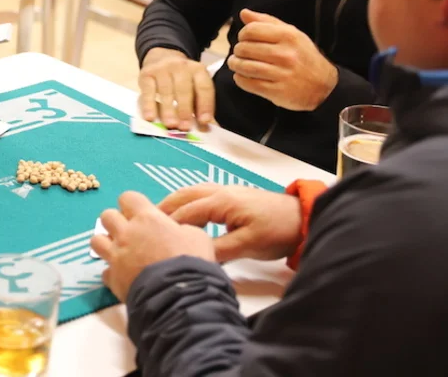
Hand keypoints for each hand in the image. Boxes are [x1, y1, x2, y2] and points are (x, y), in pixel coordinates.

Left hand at [91, 192, 214, 301]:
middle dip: (115, 222)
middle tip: (129, 232)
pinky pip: (105, 272)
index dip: (133, 204)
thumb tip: (176, 231)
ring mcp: (116, 256)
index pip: (128, 197)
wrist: (180, 295)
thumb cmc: (191, 262)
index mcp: (147, 218)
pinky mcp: (113, 278)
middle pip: (107, 216)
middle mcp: (127, 233)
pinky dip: (113, 274)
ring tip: (119, 251)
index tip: (140, 213)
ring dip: (106, 244)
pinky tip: (124, 277)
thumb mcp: (197, 236)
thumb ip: (180, 228)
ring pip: (96, 240)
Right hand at [138, 47, 214, 130]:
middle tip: (185, 127)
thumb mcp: (193, 86)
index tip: (204, 122)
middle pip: (184, 89)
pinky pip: (147, 91)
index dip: (205, 105)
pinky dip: (148, 105)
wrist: (160, 57)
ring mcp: (162, 68)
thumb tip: (203, 128)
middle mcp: (181, 66)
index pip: (204, 87)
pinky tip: (150, 117)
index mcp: (198, 70)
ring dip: (168, 109)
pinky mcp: (146, 73)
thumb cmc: (181, 80)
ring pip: (166, 90)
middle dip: (185, 109)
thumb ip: (198, 106)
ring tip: (170, 125)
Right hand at [160, 184, 303, 262]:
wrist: (303, 218)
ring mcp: (226, 191)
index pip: (185, 212)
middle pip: (183, 196)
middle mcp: (219, 191)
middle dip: (163, 208)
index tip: (150, 236)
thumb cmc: (277, 231)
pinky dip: (186, 201)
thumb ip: (218, 250)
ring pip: (191, 192)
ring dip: (174, 203)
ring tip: (159, 217)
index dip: (167, 224)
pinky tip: (185, 213)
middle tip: (144, 222)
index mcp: (221, 201)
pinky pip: (201, 195)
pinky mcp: (233, 196)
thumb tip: (192, 255)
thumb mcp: (247, 245)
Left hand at [228, 9, 337, 110]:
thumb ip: (266, 22)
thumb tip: (243, 13)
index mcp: (288, 36)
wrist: (324, 86)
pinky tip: (241, 76)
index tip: (244, 39)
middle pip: (245, 48)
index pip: (251, 30)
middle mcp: (286, 54)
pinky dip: (240, 79)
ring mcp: (282, 74)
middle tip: (239, 53)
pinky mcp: (278, 91)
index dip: (242, 34)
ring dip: (235, 65)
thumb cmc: (303, 56)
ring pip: (245, 67)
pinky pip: (249, 84)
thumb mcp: (291, 34)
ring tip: (235, 64)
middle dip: (238, 51)